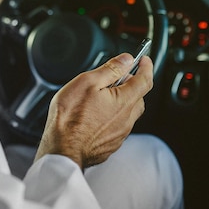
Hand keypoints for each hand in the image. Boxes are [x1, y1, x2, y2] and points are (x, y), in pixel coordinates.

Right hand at [34, 53, 152, 169]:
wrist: (62, 149)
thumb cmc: (70, 116)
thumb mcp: (87, 82)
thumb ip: (110, 70)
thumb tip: (127, 60)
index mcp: (124, 101)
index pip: (145, 80)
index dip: (146, 67)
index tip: (144, 60)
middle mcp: (127, 119)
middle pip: (138, 98)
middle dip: (132, 85)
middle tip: (118, 77)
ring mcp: (119, 134)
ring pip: (128, 113)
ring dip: (121, 102)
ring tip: (102, 97)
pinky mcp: (110, 144)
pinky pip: (117, 126)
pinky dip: (112, 117)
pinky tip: (95, 116)